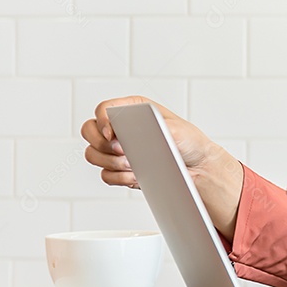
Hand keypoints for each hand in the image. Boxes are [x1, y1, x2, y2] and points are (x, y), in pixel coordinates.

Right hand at [81, 96, 242, 238]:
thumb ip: (148, 127)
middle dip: (102, 144)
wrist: (198, 168)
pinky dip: (118, 177)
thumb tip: (124, 134)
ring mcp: (118, 150)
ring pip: (92, 154)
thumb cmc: (189, 142)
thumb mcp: (173, 128)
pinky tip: (136, 176)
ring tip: (134, 165)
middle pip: (88, 130)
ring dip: (111, 162)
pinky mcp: (120, 170)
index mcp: (132, 109)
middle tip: (123, 151)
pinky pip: (105, 175)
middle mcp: (121, 128)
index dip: (102, 121)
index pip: (103, 109)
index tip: (112, 134)